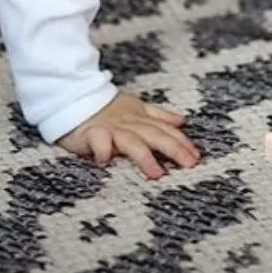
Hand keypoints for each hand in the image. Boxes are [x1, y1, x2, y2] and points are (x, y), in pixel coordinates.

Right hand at [57, 93, 200, 179]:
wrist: (75, 98)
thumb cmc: (107, 109)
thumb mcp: (137, 109)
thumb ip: (159, 116)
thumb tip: (182, 121)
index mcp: (141, 118)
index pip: (166, 130)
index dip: (182, 142)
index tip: (196, 156)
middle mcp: (129, 123)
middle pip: (155, 135)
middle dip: (174, 149)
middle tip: (189, 164)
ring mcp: (111, 128)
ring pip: (131, 142)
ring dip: (144, 156)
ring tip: (156, 174)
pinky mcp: (90, 133)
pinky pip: (98, 141)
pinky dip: (103, 149)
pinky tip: (106, 161)